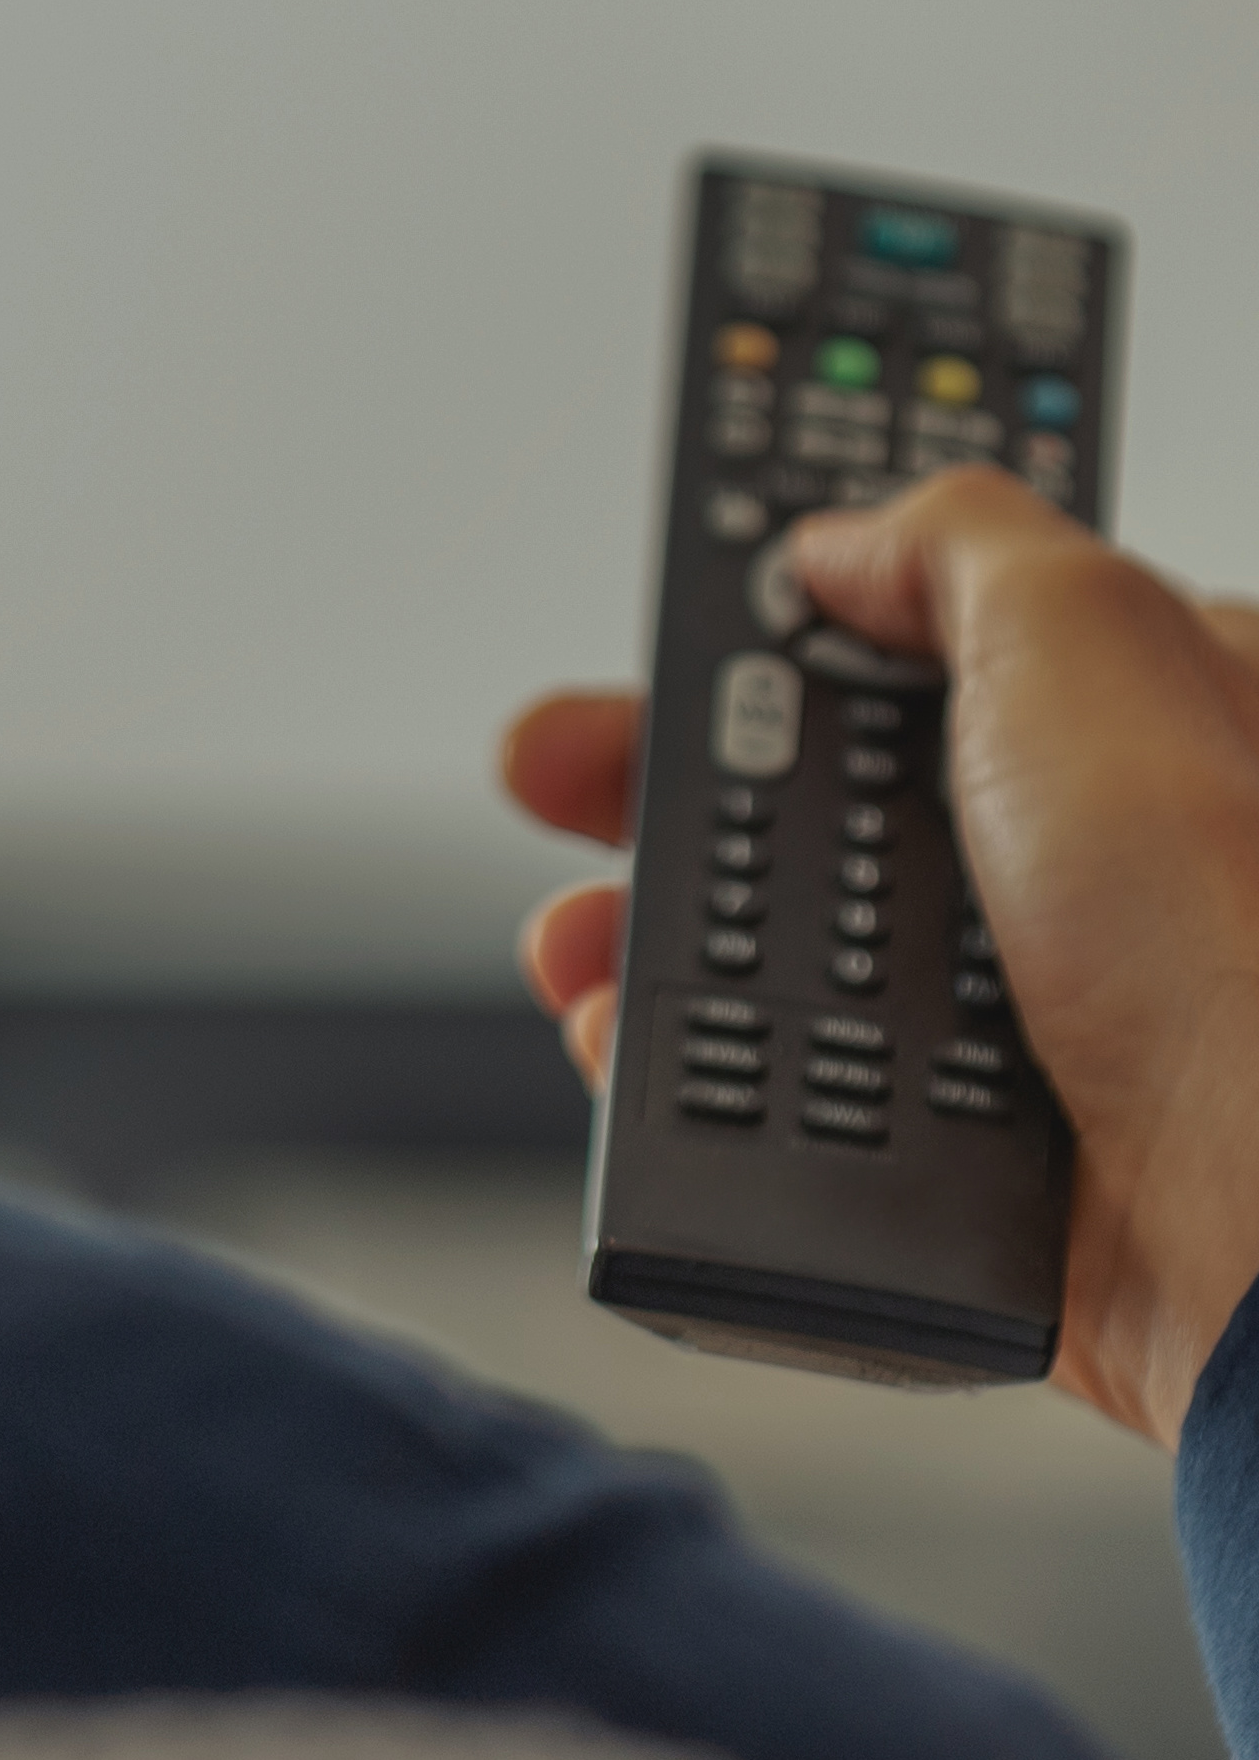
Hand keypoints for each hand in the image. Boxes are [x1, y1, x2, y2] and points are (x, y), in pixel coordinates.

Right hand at [504, 467, 1258, 1449]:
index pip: (920, 637)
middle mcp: (1071, 867)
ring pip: (771, 945)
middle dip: (662, 771)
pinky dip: (680, 1068)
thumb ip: (953, 543)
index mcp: (1124, 728)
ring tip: (584, 933)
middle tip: (571, 764)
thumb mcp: (1088, 633)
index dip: (788, 613)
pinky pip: (773, 1092)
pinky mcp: (963, 1154)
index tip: (688, 612)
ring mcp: (1013, 1012)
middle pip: (809, 786)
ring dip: (645, 930)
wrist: (1257, 1219)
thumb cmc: (1235, 935)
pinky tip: (631, 1032)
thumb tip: (839, 540)